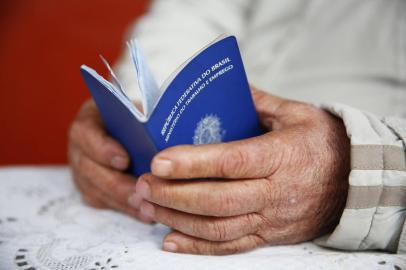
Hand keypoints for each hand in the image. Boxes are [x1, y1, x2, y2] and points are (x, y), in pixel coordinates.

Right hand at [68, 100, 151, 222]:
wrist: (129, 123)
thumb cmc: (136, 111)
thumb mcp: (137, 106)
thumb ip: (144, 114)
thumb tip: (164, 125)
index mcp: (89, 120)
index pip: (85, 133)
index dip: (102, 149)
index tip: (124, 160)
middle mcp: (81, 146)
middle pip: (89, 168)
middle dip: (117, 184)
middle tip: (141, 194)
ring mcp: (83, 169)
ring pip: (95, 190)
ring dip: (122, 201)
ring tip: (147, 208)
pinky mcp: (92, 187)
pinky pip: (104, 201)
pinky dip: (125, 209)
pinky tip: (145, 213)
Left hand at [130, 89, 350, 254]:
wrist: (357, 181)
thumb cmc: (324, 142)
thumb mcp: (297, 113)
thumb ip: (257, 101)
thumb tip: (224, 87)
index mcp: (281, 157)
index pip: (230, 162)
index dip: (192, 163)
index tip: (158, 162)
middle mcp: (275, 193)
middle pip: (217, 200)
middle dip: (174, 195)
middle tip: (143, 184)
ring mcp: (272, 219)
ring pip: (218, 228)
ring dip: (178, 220)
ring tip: (148, 207)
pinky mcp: (270, 236)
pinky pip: (231, 247)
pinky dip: (198, 247)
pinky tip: (170, 240)